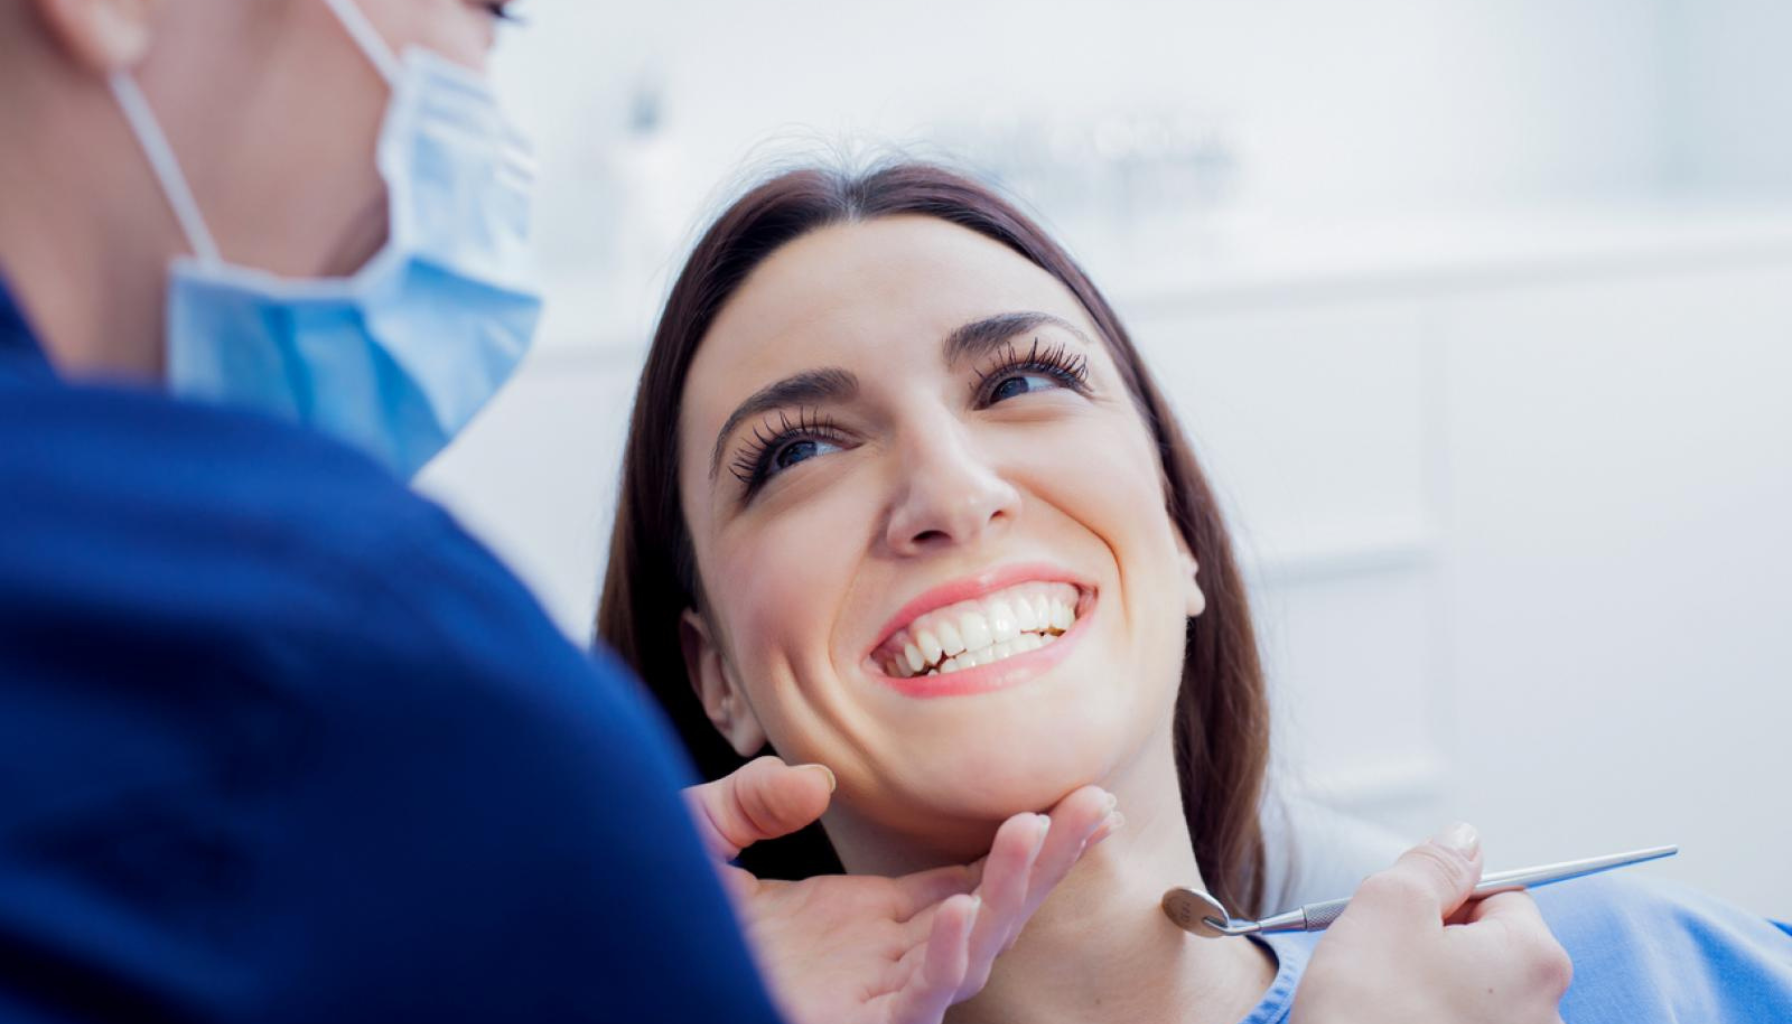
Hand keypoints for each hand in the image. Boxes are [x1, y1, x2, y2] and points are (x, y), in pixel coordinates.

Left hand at [684, 756, 1119, 1023]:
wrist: (617, 978)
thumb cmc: (658, 926)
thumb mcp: (697, 840)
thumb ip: (749, 801)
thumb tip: (817, 780)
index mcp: (865, 920)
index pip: (966, 875)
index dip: (1022, 841)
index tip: (1077, 796)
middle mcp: (881, 959)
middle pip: (990, 907)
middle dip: (1048, 861)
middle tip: (1099, 804)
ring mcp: (870, 997)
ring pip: (968, 952)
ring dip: (1008, 895)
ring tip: (1036, 831)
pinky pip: (915, 1001)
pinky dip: (943, 959)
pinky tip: (959, 910)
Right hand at [1291, 823, 1573, 1023]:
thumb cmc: (1367, 1017)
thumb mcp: (1388, 906)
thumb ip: (1432, 864)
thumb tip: (1464, 840)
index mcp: (1534, 958)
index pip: (1499, 892)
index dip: (1442, 896)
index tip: (1402, 916)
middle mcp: (1545, 1013)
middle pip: (1489, 948)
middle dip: (1435, 946)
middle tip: (1382, 961)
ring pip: (1472, 997)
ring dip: (1429, 991)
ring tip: (1380, 1006)